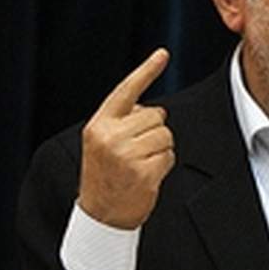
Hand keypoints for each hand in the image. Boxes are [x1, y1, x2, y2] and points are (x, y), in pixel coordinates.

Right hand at [78, 48, 174, 228]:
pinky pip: (169, 156)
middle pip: (157, 115)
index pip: (127, 90)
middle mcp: (111, 136)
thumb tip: (154, 110)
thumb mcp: (102, 143)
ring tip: (141, 164)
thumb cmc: (106, 176)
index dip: (147, 70)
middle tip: (136, 152)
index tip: (163, 54)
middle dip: (154, 131)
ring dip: (160, 149)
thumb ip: (122, 122)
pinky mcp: (143, 172)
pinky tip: (148, 176)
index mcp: (99, 125)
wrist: (101, 215)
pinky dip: (164, 165)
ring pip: (166, 135)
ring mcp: (127, 154)